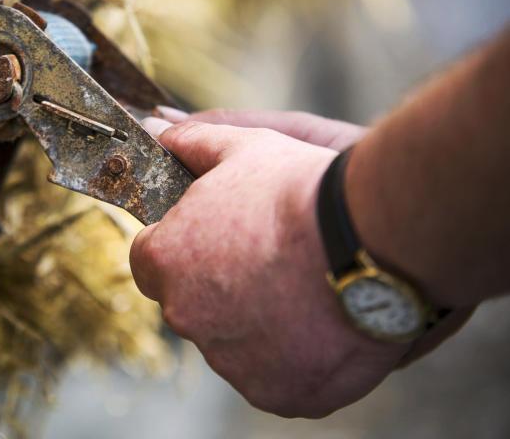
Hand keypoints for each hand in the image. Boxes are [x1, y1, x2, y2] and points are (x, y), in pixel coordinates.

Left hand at [130, 114, 408, 417]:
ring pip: (231, 342)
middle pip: (191, 303)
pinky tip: (320, 323)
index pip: (152, 260)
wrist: (372, 239)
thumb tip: (165, 132)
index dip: (182, 245)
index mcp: (165, 261)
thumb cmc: (300, 192)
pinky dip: (291, 357)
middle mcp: (186, 317)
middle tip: (266, 260)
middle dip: (218, 284)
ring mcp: (230, 361)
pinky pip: (273, 376)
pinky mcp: (276, 391)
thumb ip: (194, 142)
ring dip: (254, 321)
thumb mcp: (243, 147)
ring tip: (302, 288)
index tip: (216, 236)